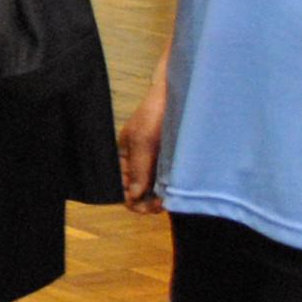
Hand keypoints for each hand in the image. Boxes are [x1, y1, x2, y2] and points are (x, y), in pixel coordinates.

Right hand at [119, 70, 170, 211]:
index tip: (146, 206)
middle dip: (146, 202)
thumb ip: (138, 168)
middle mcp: (137, 162)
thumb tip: (134, 195)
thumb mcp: (142, 140)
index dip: (131, 200)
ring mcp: (154, 162)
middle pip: (137, 191)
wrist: (180, 95)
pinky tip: (174, 193)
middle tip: (160, 206)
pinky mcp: (170, 160)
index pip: (121, 187)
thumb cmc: (155, 113)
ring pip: (152, 189)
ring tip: (169, 201)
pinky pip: (166, 182)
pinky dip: (168, 191)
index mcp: (123, 156)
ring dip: (158, 199)